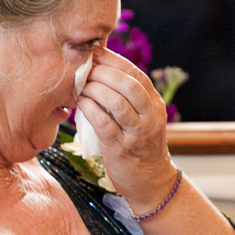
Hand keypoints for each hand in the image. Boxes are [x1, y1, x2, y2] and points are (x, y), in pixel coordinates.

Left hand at [76, 47, 176, 210]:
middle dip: (103, 72)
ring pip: (117, 103)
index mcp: (155, 104)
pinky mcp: (122, 149)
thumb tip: (98, 69)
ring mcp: (138, 133)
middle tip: (85, 68)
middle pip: (128, 85)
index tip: (95, 51)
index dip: (114, 60)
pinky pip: (104, 124)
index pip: (136, 74)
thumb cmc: (139, 144)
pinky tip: (80, 104)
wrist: (151, 182)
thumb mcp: (142, 117)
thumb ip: (127, 97)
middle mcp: (151, 116)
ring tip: (80, 86)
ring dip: (95, 90)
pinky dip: (89, 110)